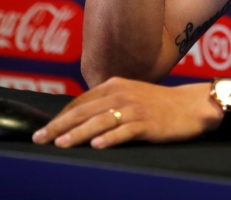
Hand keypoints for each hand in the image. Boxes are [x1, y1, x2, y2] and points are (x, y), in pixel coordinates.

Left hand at [32, 77, 223, 148]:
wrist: (190, 105)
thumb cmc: (158, 103)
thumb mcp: (130, 95)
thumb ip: (107, 102)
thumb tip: (79, 118)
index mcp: (115, 85)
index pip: (80, 102)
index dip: (60, 117)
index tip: (43, 130)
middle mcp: (122, 94)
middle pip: (84, 111)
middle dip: (60, 126)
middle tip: (40, 138)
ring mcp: (135, 109)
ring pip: (100, 121)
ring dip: (78, 133)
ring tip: (61, 144)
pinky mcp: (148, 124)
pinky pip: (125, 131)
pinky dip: (109, 138)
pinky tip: (97, 145)